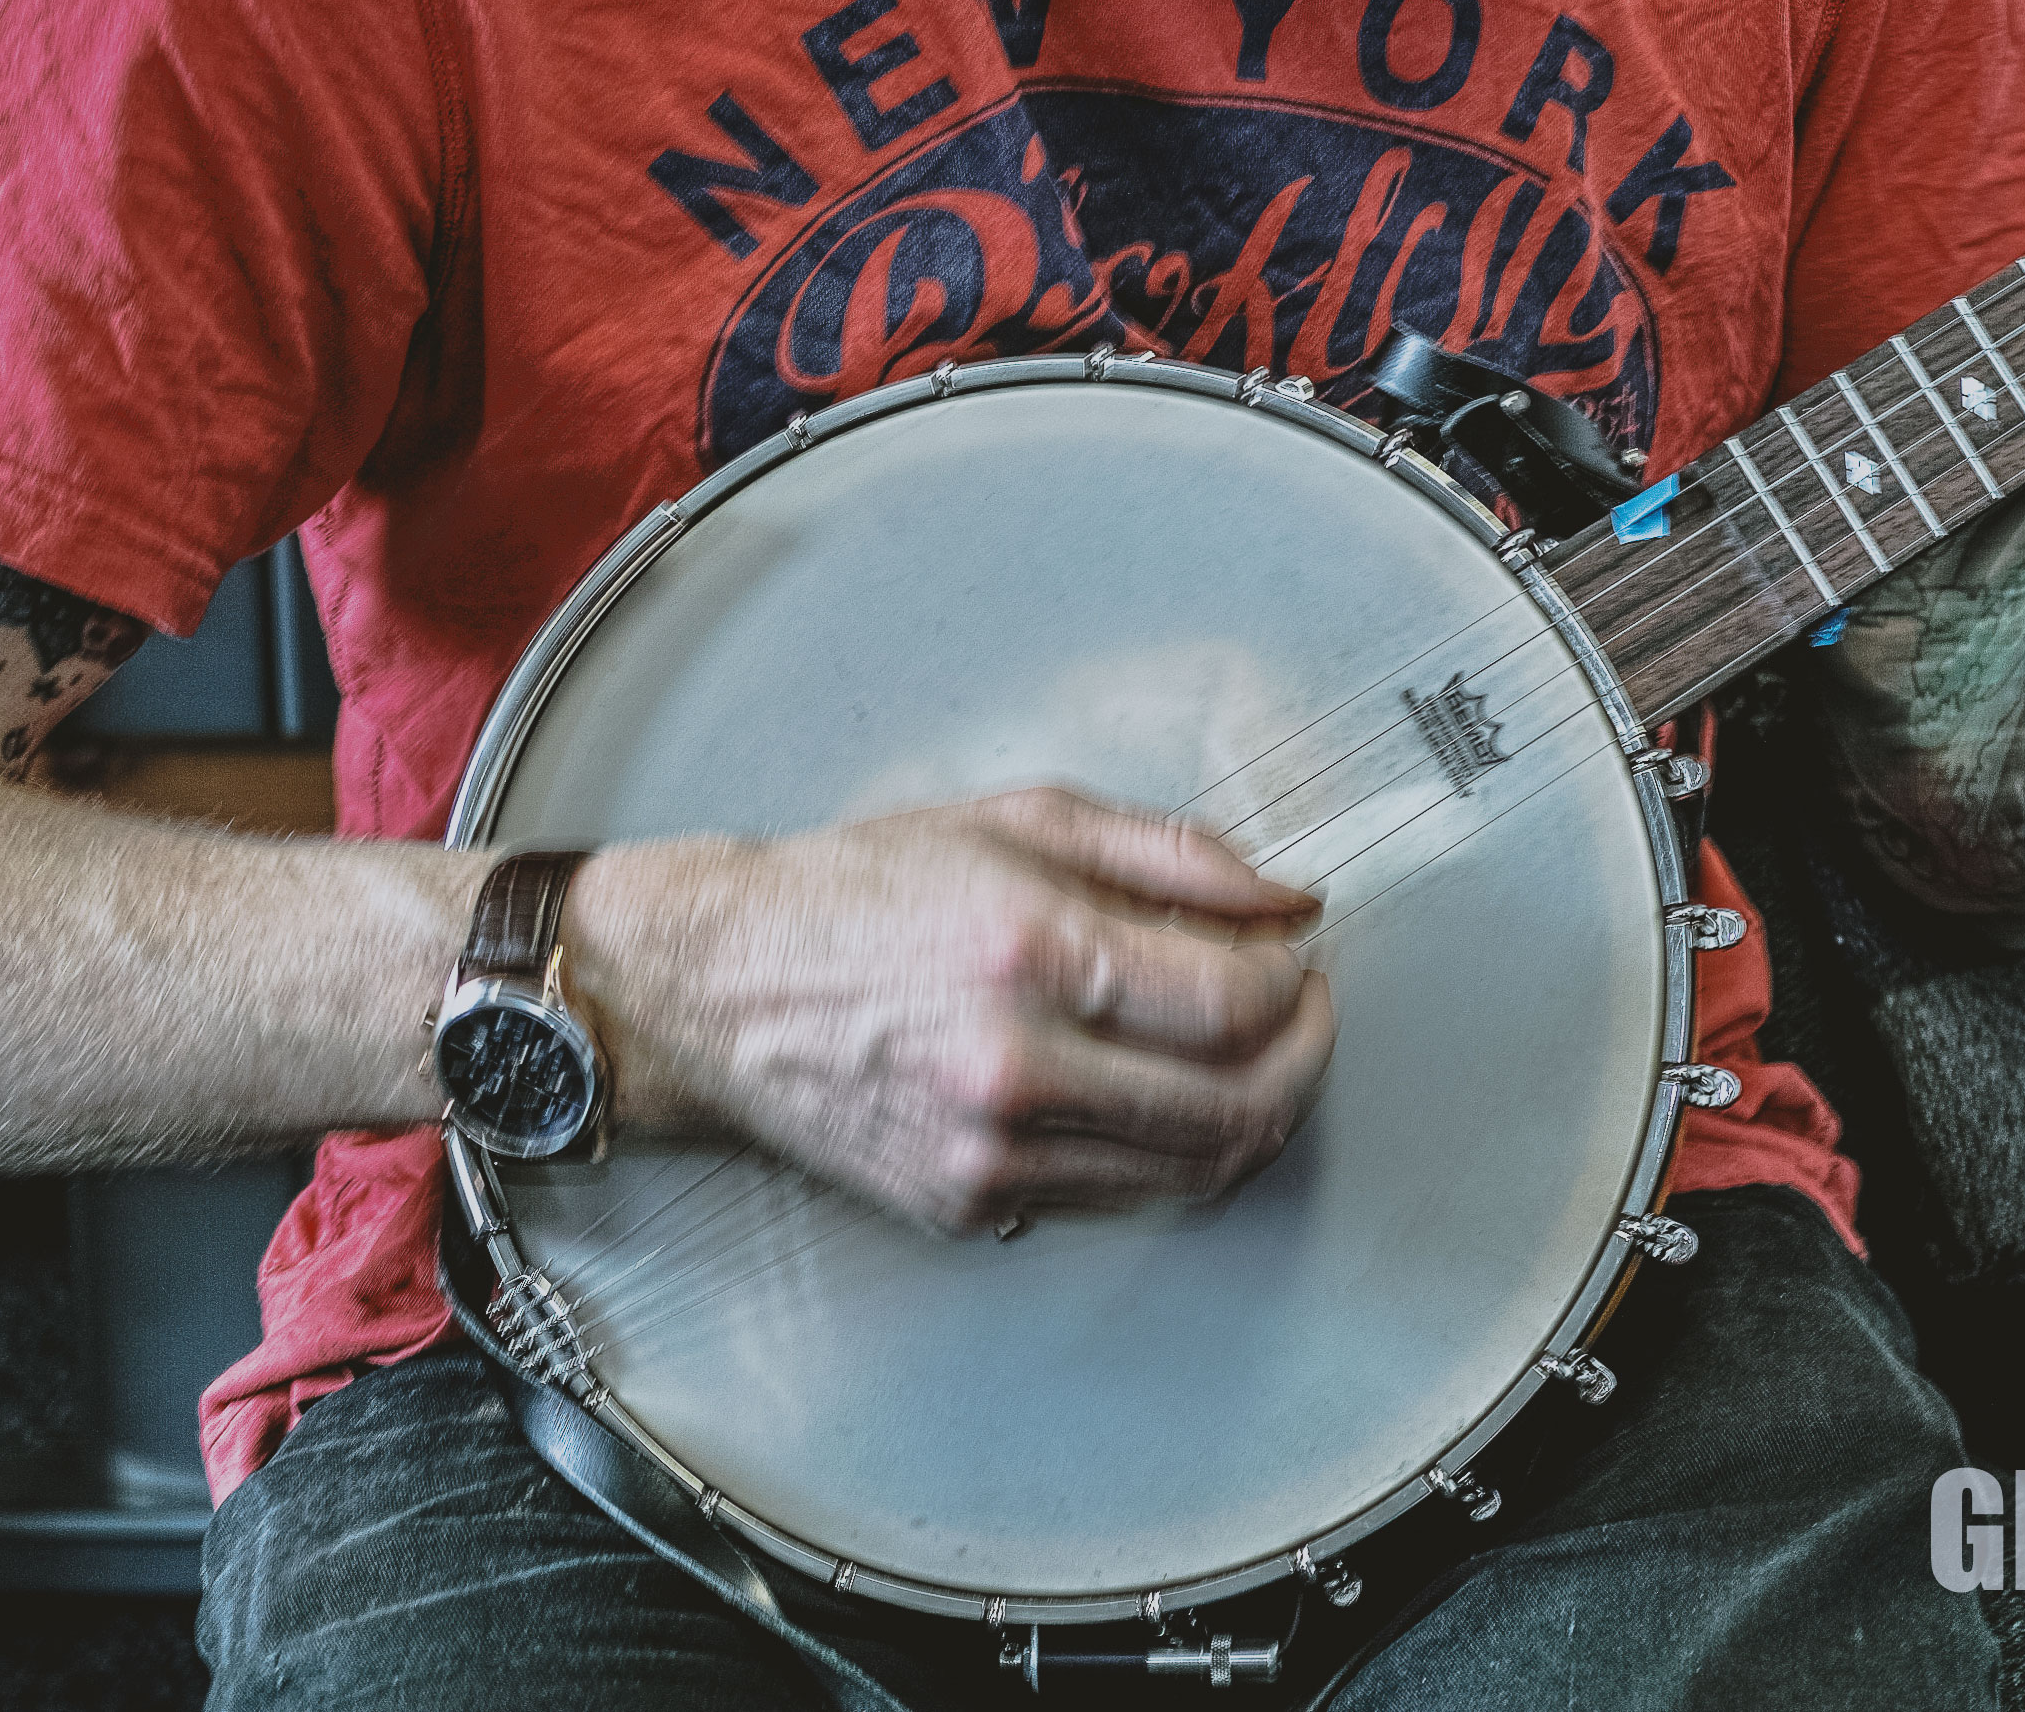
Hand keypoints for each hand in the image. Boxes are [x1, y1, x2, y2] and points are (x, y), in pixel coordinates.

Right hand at [576, 787, 1332, 1232]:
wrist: (718, 985)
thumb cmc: (860, 891)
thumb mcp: (1024, 821)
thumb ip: (1176, 857)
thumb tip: (1288, 899)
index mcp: (1035, 953)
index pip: (1234, 1006)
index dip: (1295, 986)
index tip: (1296, 960)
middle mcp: (1014, 1065)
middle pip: (1234, 1106)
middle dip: (1302, 1059)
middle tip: (1306, 1013)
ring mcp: (989, 1152)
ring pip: (1189, 1171)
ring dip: (1251, 1115)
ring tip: (1248, 1054)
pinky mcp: (968, 1204)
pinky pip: (1118, 1196)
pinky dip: (1168, 1152)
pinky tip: (1160, 1091)